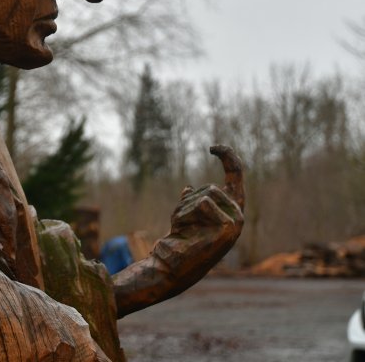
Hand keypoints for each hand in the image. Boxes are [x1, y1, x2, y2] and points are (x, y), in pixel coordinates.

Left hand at [112, 145, 244, 316]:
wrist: (172, 264)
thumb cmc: (178, 241)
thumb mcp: (184, 214)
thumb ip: (193, 201)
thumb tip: (189, 188)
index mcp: (229, 211)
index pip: (235, 177)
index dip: (228, 158)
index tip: (213, 146)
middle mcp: (237, 216)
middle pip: (211, 188)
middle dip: (189, 201)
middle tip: (183, 224)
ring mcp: (236, 222)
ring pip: (205, 194)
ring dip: (185, 208)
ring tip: (184, 229)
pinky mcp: (228, 227)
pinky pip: (202, 203)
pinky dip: (187, 213)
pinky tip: (185, 231)